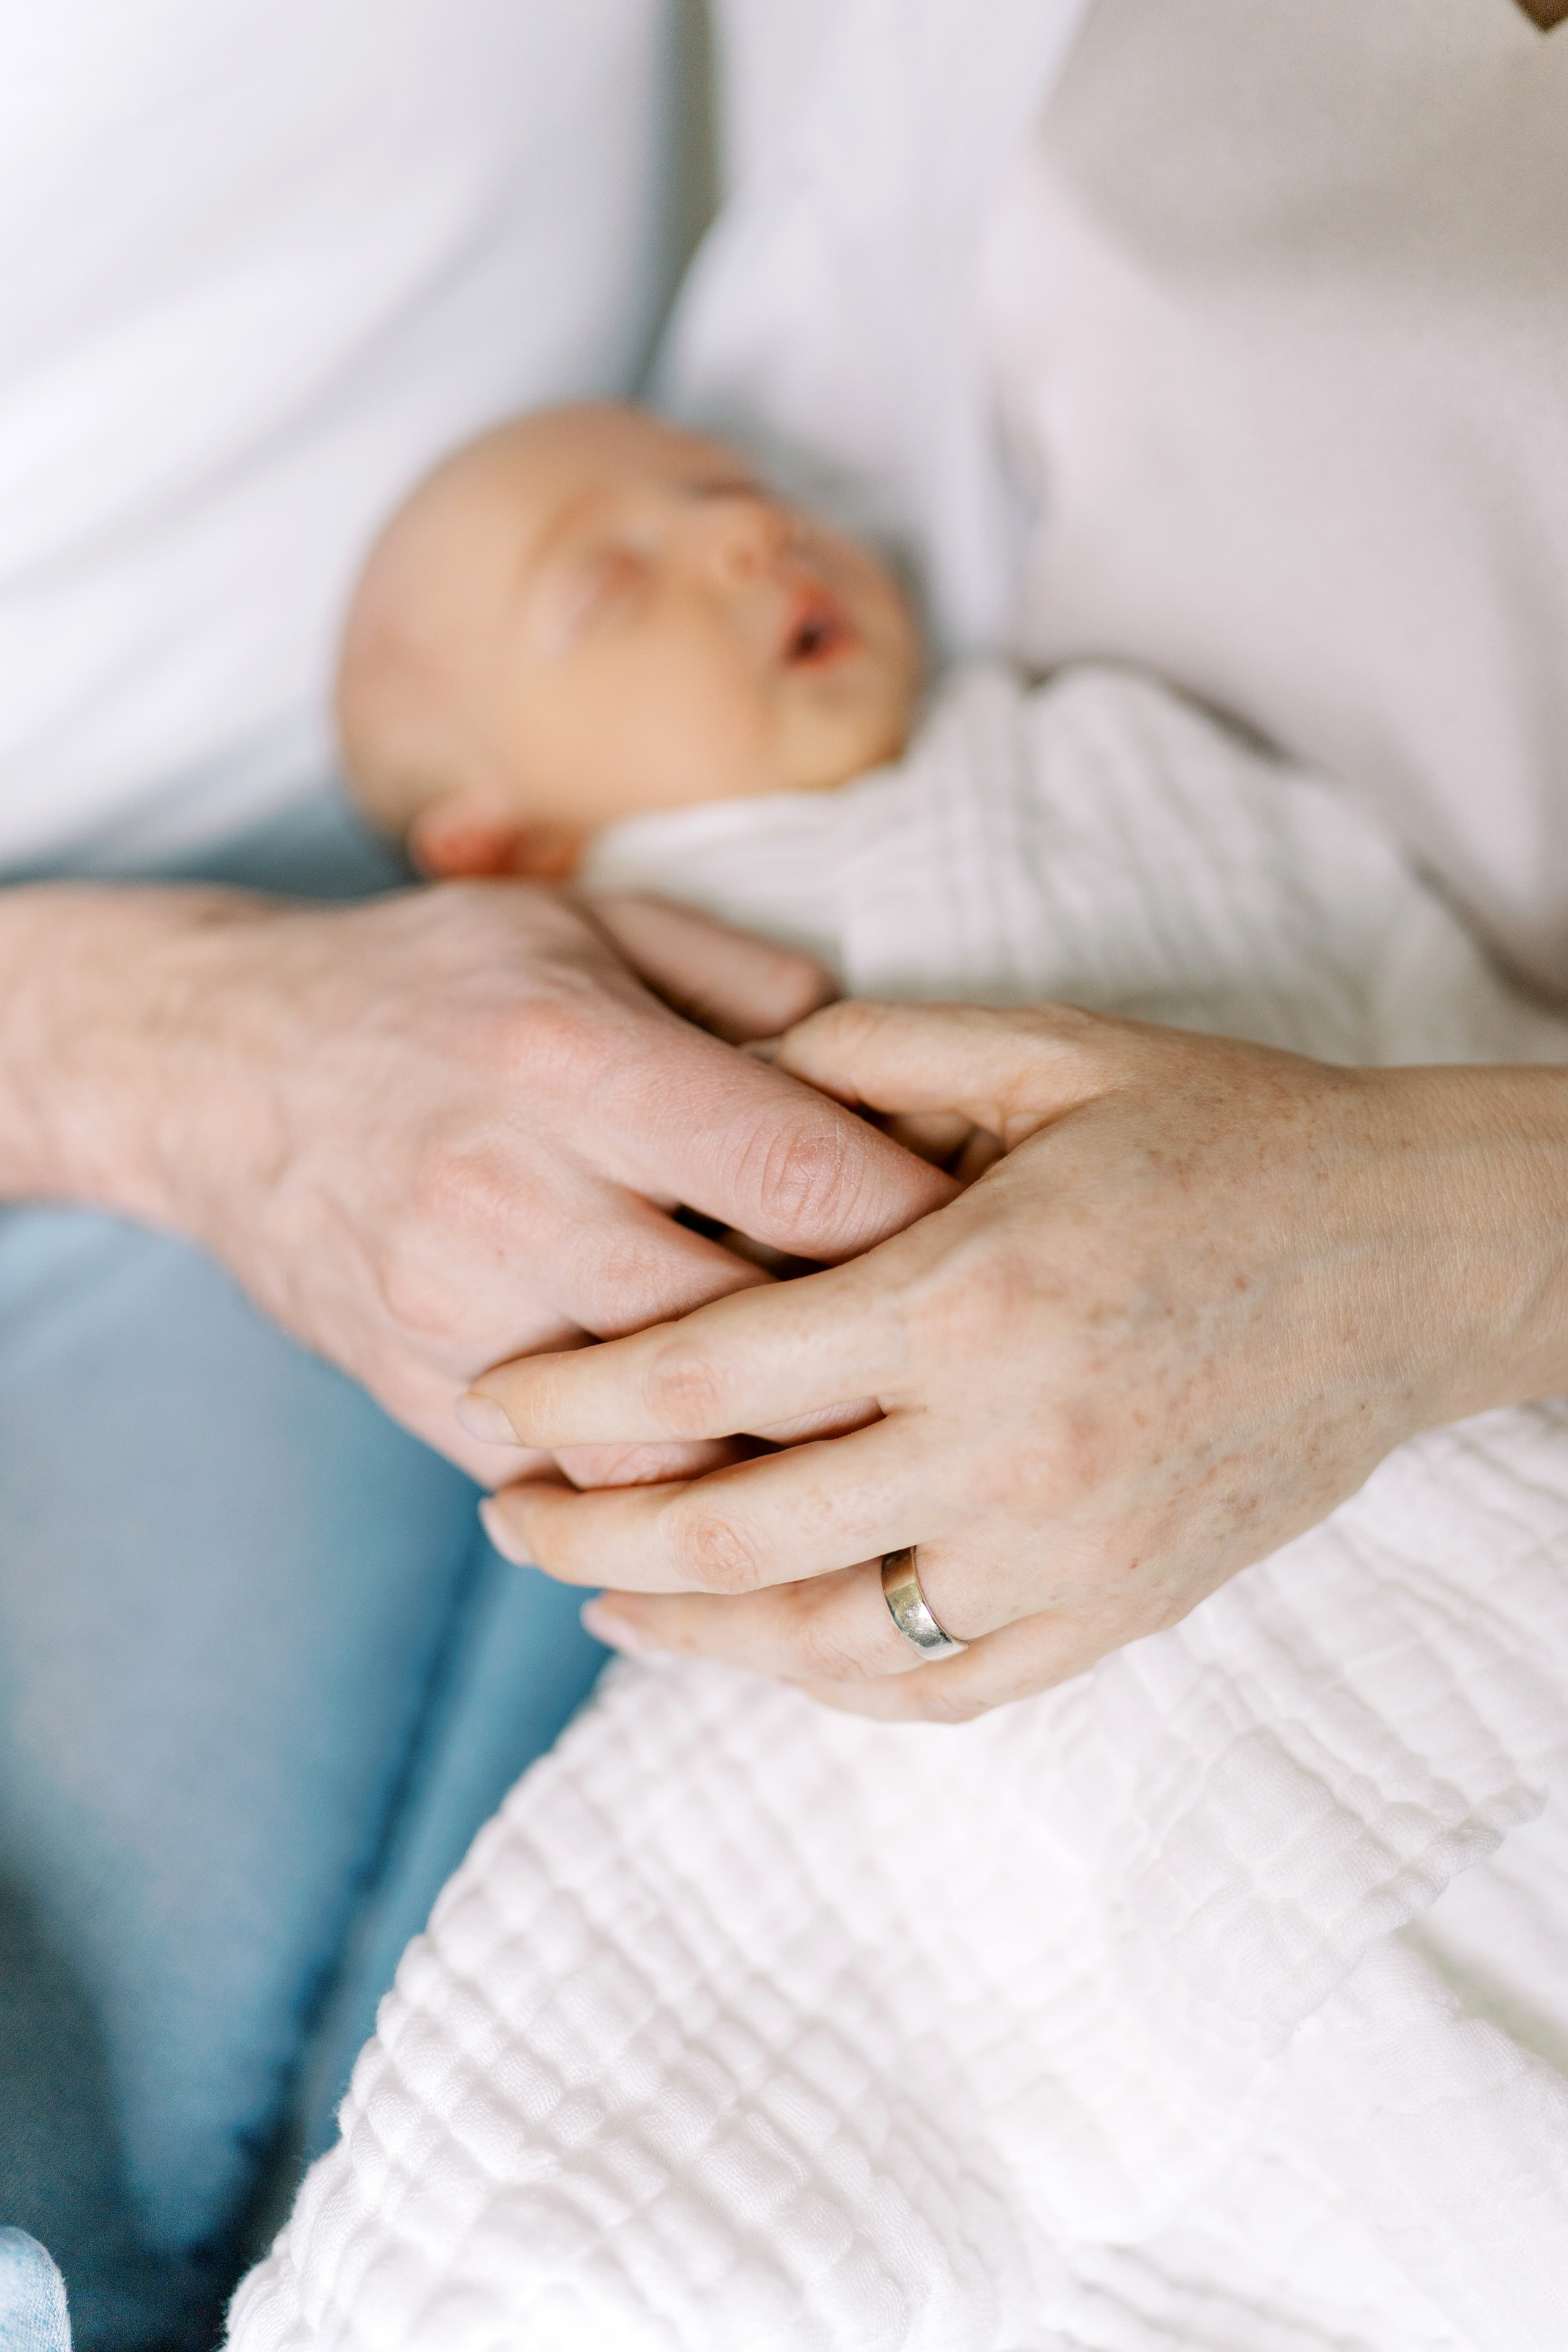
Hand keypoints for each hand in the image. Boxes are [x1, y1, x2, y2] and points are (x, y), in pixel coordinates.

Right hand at [0, 883, 952, 1481]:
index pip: (809, 1180)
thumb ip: (753, 984)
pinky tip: (745, 1460)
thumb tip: (894, 1064)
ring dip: (784, 1445)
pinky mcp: (426, 1397)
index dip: (929, 1225)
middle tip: (971, 1358)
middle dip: (880, 1354)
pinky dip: (677, 1486)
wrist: (216, 1070)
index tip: (999, 1241)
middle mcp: (518, 1198)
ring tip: (869, 1426)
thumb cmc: (432, 984)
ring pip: (677, 1446)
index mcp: (579, 1063)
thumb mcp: (591, 923)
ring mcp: (464, 1316)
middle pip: (760, 1329)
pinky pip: (587, 1487)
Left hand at [472, 1000, 1567, 1714]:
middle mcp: (1011, 1446)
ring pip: (824, 1638)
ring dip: (685, 1627)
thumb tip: (714, 1071)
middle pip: (736, 1530)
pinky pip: (940, 1685)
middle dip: (589, 1530)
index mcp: (974, 1292)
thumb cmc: (1230, 1137)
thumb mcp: (1050, 1053)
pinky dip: (827, 1680)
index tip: (495, 1400)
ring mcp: (1070, 1551)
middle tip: (502, 1515)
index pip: (712, 1368)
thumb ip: (866, 1061)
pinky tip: (754, 1647)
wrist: (1414, 1257)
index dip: (577, 1394)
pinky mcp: (1122, 1610)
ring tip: (598, 1594)